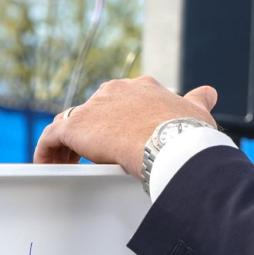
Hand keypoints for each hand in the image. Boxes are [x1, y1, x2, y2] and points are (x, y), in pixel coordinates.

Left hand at [33, 76, 217, 174]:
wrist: (171, 143)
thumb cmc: (186, 133)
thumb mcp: (196, 112)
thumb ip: (198, 100)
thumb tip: (208, 93)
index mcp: (141, 88)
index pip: (119, 101)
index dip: (115, 120)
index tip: (115, 137)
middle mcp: (115, 91)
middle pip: (93, 111)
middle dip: (91, 133)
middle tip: (91, 157)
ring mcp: (94, 107)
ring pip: (71, 124)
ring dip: (67, 144)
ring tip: (68, 165)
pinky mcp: (75, 126)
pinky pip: (51, 137)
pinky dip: (46, 152)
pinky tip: (45, 166)